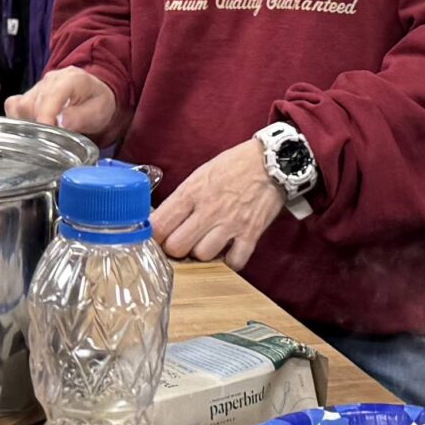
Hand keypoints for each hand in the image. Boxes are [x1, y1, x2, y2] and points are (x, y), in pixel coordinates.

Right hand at [7, 67, 119, 140]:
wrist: (94, 95)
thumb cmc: (98, 103)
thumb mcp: (99, 112)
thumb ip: (80, 117)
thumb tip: (60, 123)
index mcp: (71, 79)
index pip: (50, 96)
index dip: (45, 116)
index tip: (44, 135)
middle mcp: (51, 79)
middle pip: (32, 104)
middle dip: (39, 125)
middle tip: (51, 141)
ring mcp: (38, 86)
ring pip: (20, 107)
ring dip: (30, 124)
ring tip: (45, 134)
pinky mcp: (28, 93)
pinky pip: (14, 106)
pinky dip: (19, 119)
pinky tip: (33, 127)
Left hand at [155, 139, 285, 271]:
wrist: (272, 161)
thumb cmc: (233, 166)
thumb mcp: (200, 175)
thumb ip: (182, 199)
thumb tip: (162, 221)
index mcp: (191, 192)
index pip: (159, 224)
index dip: (153, 236)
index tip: (156, 238)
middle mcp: (208, 210)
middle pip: (177, 247)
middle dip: (174, 249)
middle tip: (180, 244)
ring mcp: (230, 224)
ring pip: (202, 256)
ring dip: (201, 255)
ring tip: (204, 245)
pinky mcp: (251, 234)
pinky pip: (234, 262)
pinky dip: (229, 262)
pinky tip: (227, 252)